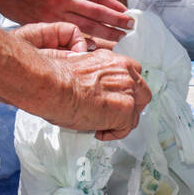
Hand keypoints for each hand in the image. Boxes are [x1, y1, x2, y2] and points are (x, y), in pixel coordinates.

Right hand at [0, 0, 132, 41]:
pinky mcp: (42, 23)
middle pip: (96, 15)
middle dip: (116, 23)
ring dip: (105, 34)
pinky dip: (83, 40)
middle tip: (131, 28)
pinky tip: (95, 44)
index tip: (127, 13)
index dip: (115, 7)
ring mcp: (52, 13)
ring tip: (119, 39)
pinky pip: (67, 34)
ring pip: (84, 28)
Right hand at [14, 23, 149, 139]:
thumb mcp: (82, 69)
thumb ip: (96, 77)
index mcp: (114, 61)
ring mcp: (128, 91)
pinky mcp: (125, 109)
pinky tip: (98, 131)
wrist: (52, 86)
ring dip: (121, 122)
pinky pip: (125, 128)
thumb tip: (94, 90)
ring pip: (135, 113)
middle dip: (131, 106)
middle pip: (142, 93)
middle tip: (114, 116)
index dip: (125, 91)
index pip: (132, 76)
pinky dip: (113, 134)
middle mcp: (125, 72)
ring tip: (102, 126)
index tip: (113, 98)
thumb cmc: (57, 79)